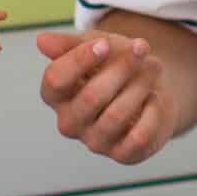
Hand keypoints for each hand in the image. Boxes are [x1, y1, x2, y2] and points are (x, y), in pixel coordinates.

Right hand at [35, 31, 171, 165]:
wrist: (152, 92)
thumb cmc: (116, 67)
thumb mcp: (96, 47)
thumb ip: (70, 44)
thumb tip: (41, 41)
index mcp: (56, 95)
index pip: (56, 79)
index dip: (80, 59)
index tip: (105, 44)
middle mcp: (69, 122)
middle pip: (91, 96)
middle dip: (121, 67)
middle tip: (142, 48)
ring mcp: (94, 141)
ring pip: (116, 115)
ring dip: (140, 85)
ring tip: (154, 66)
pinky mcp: (122, 154)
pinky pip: (138, 136)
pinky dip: (152, 111)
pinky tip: (155, 97)